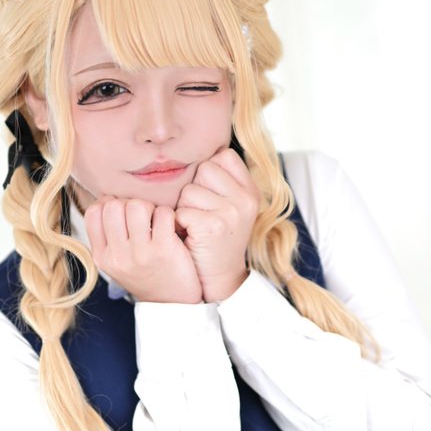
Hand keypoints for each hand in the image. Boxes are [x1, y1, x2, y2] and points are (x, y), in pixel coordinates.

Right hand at [84, 197, 202, 303]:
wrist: (171, 304)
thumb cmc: (145, 277)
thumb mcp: (117, 263)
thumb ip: (108, 236)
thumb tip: (106, 199)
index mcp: (102, 256)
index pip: (93, 212)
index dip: (108, 204)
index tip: (122, 212)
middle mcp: (118, 255)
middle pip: (113, 205)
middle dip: (129, 203)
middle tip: (142, 216)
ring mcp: (141, 253)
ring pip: (136, 205)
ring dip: (149, 206)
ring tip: (155, 219)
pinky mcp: (165, 249)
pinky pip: (163, 213)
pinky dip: (168, 214)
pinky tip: (169, 226)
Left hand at [174, 147, 259, 301]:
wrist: (220, 279)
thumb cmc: (217, 239)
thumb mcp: (231, 207)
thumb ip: (222, 181)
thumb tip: (198, 151)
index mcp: (251, 191)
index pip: (223, 156)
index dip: (208, 172)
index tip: (209, 194)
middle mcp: (245, 199)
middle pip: (204, 169)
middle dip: (193, 190)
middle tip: (201, 213)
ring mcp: (231, 213)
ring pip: (188, 191)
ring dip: (184, 209)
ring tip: (195, 226)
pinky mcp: (212, 227)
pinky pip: (181, 211)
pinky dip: (179, 224)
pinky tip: (189, 236)